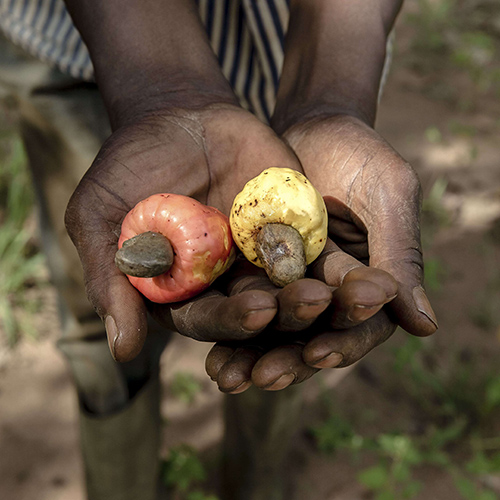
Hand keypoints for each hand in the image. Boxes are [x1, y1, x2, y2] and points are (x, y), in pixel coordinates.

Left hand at [205, 114, 437, 393]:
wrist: (313, 126)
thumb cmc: (359, 156)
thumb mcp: (386, 195)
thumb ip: (399, 254)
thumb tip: (426, 327)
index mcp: (367, 283)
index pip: (359, 326)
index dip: (341, 343)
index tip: (317, 354)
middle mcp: (328, 292)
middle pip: (311, 337)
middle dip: (288, 359)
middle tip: (264, 377)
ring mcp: (288, 284)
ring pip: (272, 330)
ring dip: (250, 356)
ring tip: (227, 377)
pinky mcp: (255, 271)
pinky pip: (241, 303)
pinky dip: (227, 326)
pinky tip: (210, 350)